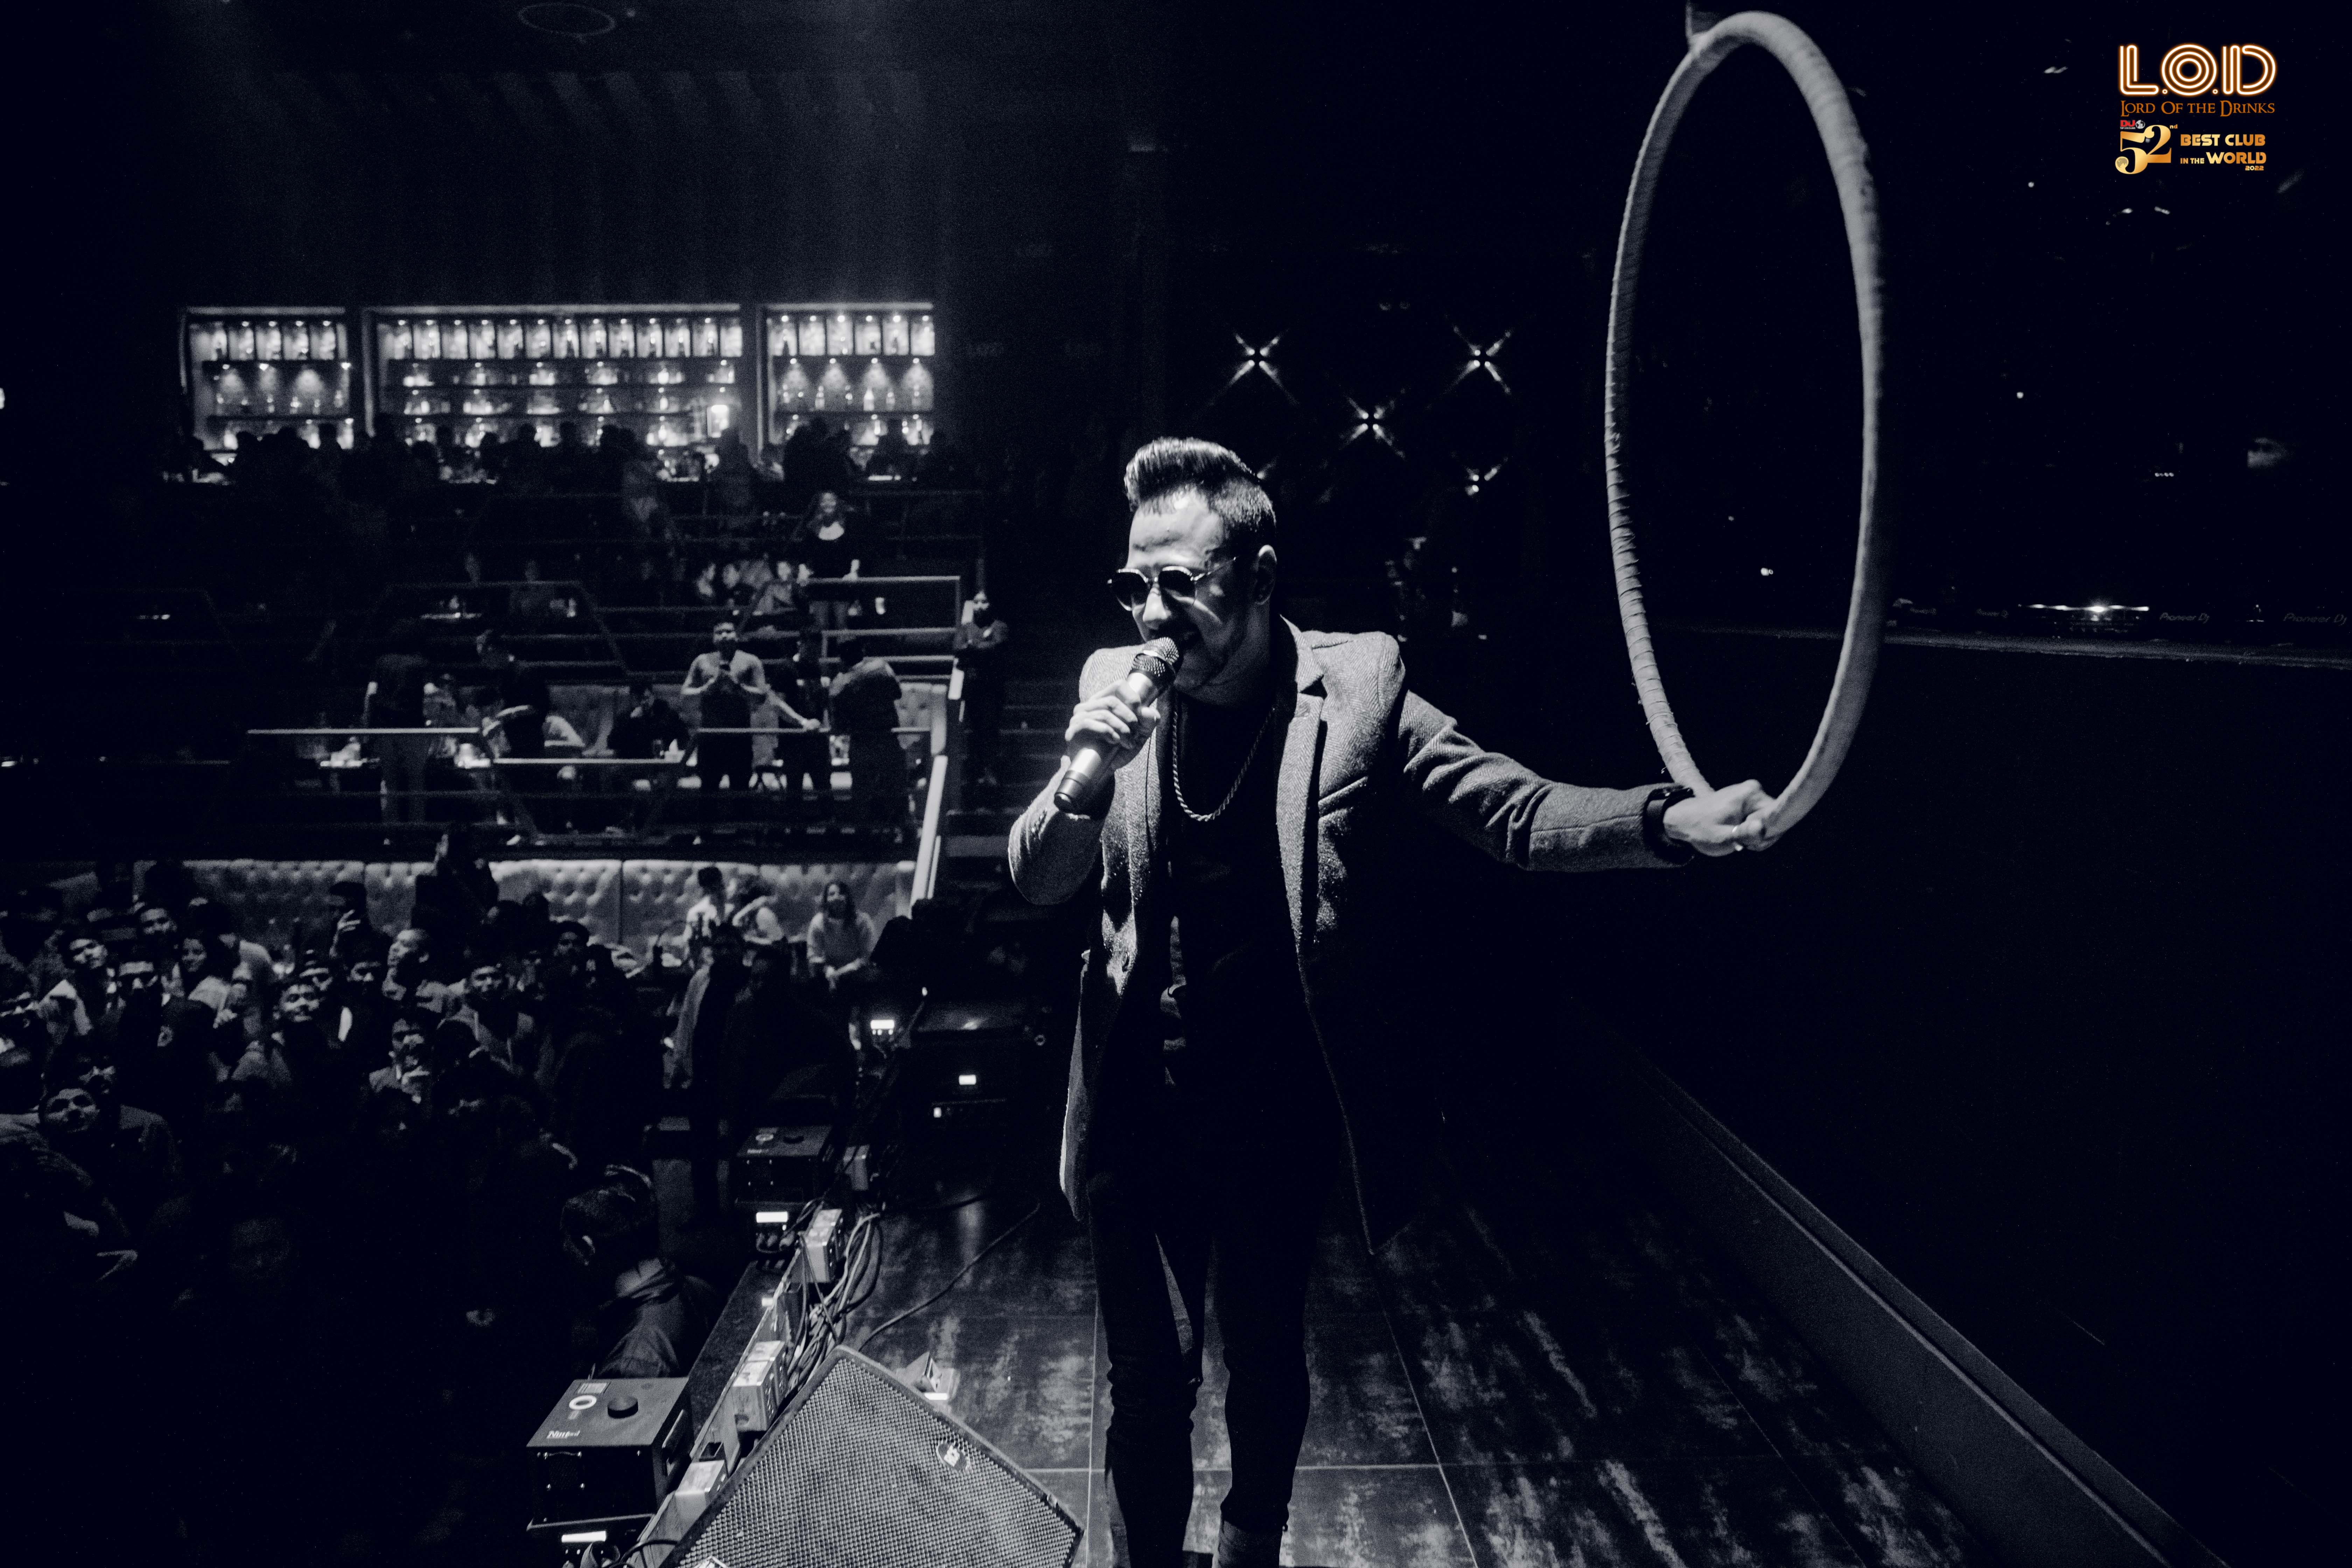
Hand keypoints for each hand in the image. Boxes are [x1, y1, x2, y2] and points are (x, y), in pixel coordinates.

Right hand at [1064, 689, 1161, 773]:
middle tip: (1135, 733)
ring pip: (1104, 713)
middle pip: (1112, 701)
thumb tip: (1148, 712)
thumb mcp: (1138, 735)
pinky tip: (1115, 742)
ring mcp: (1078, 717)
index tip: (1140, 715)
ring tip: (1128, 742)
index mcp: (1103, 701)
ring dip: (1121, 729)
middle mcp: (1088, 706)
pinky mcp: (1073, 730)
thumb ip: (1148, 722)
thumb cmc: (1117, 751)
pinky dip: (1108, 732)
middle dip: (1129, 718)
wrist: (1099, 773)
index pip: (1118, 686)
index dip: (1132, 698)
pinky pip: (1090, 723)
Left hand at [1664, 778, 1778, 856]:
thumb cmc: (1699, 829)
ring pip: (1767, 821)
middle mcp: (1754, 789)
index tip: (1750, 843)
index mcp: (1751, 793)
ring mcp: (1751, 794)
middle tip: (1741, 843)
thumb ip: (1742, 835)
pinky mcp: (1748, 800)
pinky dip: (1751, 830)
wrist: (1683, 819)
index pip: (1778, 818)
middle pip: (1774, 820)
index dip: (1768, 835)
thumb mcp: (1720, 837)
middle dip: (1761, 836)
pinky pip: (1760, 819)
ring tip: (1736, 838)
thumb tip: (1762, 829)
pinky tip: (1737, 833)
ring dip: (1755, 835)